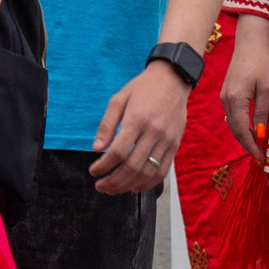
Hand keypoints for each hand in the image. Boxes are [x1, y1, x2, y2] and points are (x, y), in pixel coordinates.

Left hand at [90, 61, 189, 194]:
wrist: (173, 79)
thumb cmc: (143, 88)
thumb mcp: (119, 99)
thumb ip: (107, 125)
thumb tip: (97, 149)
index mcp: (137, 119)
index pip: (118, 152)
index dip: (103, 166)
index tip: (93, 171)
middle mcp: (154, 131)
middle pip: (132, 166)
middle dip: (113, 181)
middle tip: (100, 186)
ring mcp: (167, 140)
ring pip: (147, 172)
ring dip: (128, 185)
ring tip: (114, 189)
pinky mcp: (175, 144)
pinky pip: (162, 171)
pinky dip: (148, 183)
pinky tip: (134, 187)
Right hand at [220, 14, 268, 158]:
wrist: (250, 43)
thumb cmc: (261, 63)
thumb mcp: (266, 88)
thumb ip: (261, 111)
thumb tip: (260, 133)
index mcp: (235, 100)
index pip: (242, 131)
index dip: (251, 146)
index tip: (261, 158)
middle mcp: (226, 101)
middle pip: (235, 130)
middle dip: (247, 144)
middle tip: (260, 156)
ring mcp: (225, 97)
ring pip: (233, 124)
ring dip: (244, 136)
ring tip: (258, 146)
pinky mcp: (228, 93)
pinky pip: (233, 115)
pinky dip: (241, 126)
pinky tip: (252, 129)